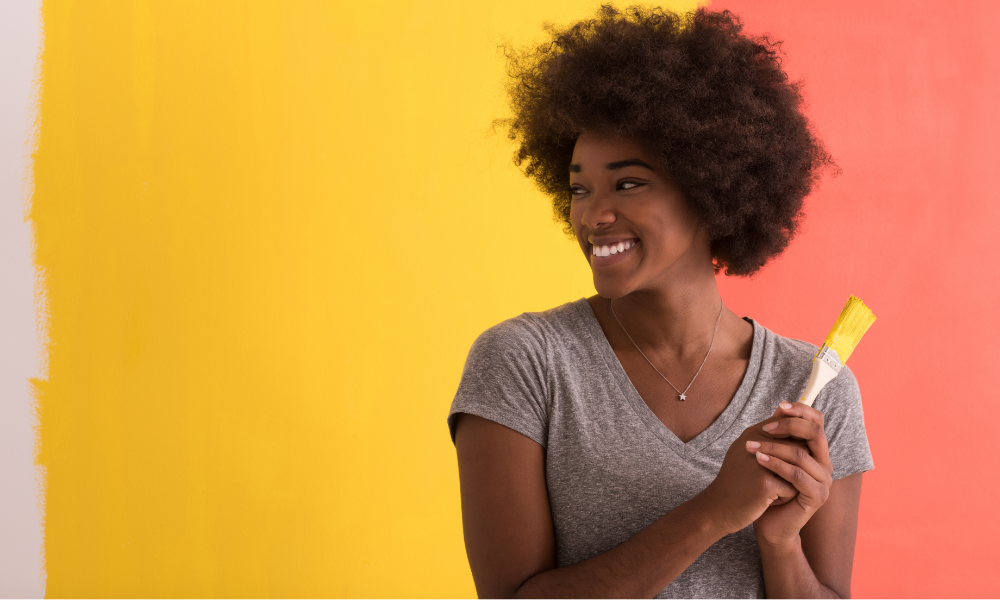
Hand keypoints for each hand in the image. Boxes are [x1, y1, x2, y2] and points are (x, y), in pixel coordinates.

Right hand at [696, 419, 800, 536]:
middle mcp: (756, 443)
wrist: (718, 508)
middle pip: (798, 447)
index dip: (797, 445)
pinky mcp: (764, 484)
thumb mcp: (747, 451)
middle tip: (782, 479)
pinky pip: (792, 489)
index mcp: (753, 433)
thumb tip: (786, 411)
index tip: (790, 462)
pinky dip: (786, 498)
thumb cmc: (736, 480)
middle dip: (797, 467)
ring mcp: (759, 463)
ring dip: (792, 482)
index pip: (788, 428)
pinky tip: (770, 502)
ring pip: (797, 469)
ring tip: (777, 490)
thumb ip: (767, 434)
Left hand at [746, 402, 832, 547]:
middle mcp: (824, 464)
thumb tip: (779, 406)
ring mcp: (823, 481)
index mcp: (816, 451)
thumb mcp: (772, 456)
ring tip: (750, 446)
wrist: (768, 522)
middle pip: (815, 434)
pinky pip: (797, 475)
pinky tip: (758, 460)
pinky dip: (776, 465)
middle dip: (788, 426)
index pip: (818, 422)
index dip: (802, 410)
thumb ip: (779, 435)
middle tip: (764, 427)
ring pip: (801, 454)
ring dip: (773, 447)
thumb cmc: (768, 487)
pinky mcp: (816, 497)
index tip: (780, 406)